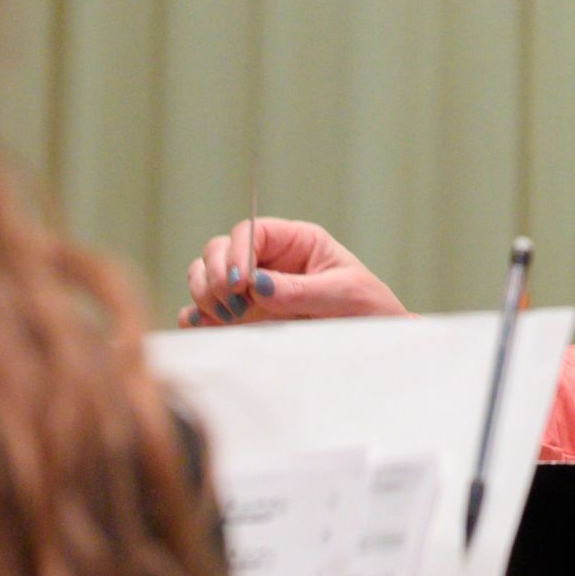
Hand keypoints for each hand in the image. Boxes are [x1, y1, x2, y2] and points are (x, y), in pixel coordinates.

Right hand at [182, 217, 408, 325]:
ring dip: (204, 293)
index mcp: (295, 242)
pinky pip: (206, 311)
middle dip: (215, 273)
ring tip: (225, 316)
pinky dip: (197, 317)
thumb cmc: (368, 309)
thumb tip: (257, 285)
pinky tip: (204, 326)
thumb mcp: (343, 294)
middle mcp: (267, 261)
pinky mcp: (243, 318)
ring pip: (206, 276)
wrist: (378, 343)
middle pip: (219, 250)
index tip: (240, 282)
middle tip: (230, 302)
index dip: (237, 252)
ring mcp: (251, 290)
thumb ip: (300, 290)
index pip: (251, 232)